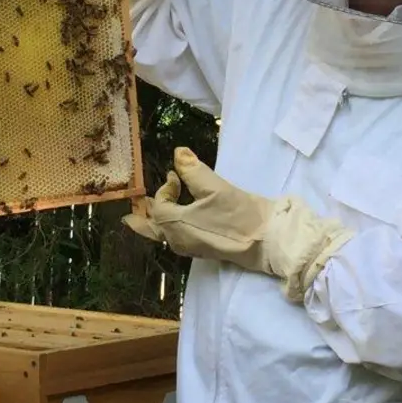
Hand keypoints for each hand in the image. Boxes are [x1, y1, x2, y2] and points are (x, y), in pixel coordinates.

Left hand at [124, 147, 354, 301]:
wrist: (266, 240)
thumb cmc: (238, 213)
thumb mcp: (214, 186)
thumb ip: (192, 169)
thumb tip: (178, 151)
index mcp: (175, 224)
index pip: (160, 203)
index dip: (167, 187)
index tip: (177, 176)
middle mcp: (177, 240)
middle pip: (154, 227)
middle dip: (146, 216)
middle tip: (135, 214)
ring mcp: (190, 248)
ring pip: (165, 236)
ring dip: (158, 224)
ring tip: (152, 217)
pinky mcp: (203, 251)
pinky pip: (177, 240)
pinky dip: (171, 231)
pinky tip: (177, 225)